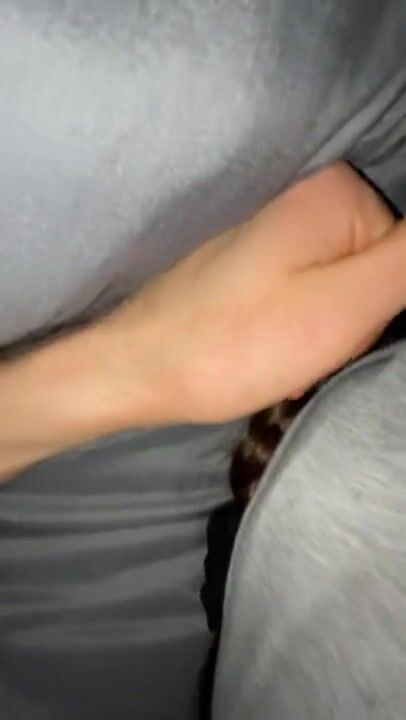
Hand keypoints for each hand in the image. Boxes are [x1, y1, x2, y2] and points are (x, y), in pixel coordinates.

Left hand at [115, 162, 403, 422]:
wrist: (140, 369)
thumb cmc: (236, 344)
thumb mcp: (344, 307)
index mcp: (337, 197)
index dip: (384, 308)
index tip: (340, 335)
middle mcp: (307, 201)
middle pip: (378, 272)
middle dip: (352, 324)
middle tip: (309, 351)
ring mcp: (280, 232)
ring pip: (345, 291)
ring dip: (328, 335)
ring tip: (287, 357)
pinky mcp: (261, 263)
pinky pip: (311, 297)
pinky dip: (303, 333)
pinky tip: (274, 355)